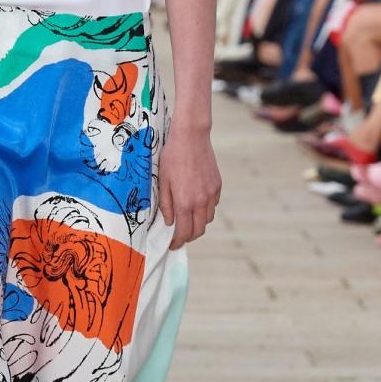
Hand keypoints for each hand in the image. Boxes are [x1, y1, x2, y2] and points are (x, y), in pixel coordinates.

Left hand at [157, 123, 221, 249]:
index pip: (184, 232)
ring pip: (208, 219)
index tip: (172, 244)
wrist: (191, 137)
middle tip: (179, 236)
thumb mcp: (163, 181)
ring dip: (198, 223)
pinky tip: (196, 203)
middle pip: (199, 230)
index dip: (178, 242)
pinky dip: (205, 209)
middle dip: (189, 236)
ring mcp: (212, 193)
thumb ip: (166, 205)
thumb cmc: (172, 157)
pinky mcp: (218, 185)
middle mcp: (201, 201)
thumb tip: (169, 222)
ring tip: (188, 219)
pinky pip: (213, 205)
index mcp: (185, 202)